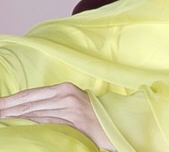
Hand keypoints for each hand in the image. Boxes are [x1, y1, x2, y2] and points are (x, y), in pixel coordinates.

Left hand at [0, 82, 114, 150]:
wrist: (115, 122)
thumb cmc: (92, 115)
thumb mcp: (70, 106)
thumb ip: (50, 108)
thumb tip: (26, 112)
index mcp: (64, 88)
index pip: (30, 94)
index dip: (11, 100)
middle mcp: (65, 94)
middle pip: (29, 102)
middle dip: (8, 106)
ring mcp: (70, 107)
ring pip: (35, 111)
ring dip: (14, 114)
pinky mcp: (74, 120)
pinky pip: (47, 121)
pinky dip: (31, 121)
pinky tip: (18, 122)